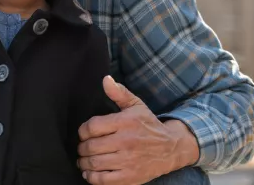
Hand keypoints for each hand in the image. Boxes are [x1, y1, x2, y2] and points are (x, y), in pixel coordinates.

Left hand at [77, 76, 198, 184]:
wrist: (172, 148)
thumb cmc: (149, 125)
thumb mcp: (136, 106)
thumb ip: (119, 93)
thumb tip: (106, 79)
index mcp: (125, 123)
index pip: (92, 127)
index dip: (82, 131)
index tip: (83, 133)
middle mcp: (126, 142)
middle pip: (91, 146)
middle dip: (81, 148)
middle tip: (82, 148)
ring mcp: (128, 161)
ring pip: (95, 163)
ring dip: (83, 162)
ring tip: (83, 160)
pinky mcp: (130, 177)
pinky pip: (104, 180)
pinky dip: (92, 177)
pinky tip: (89, 173)